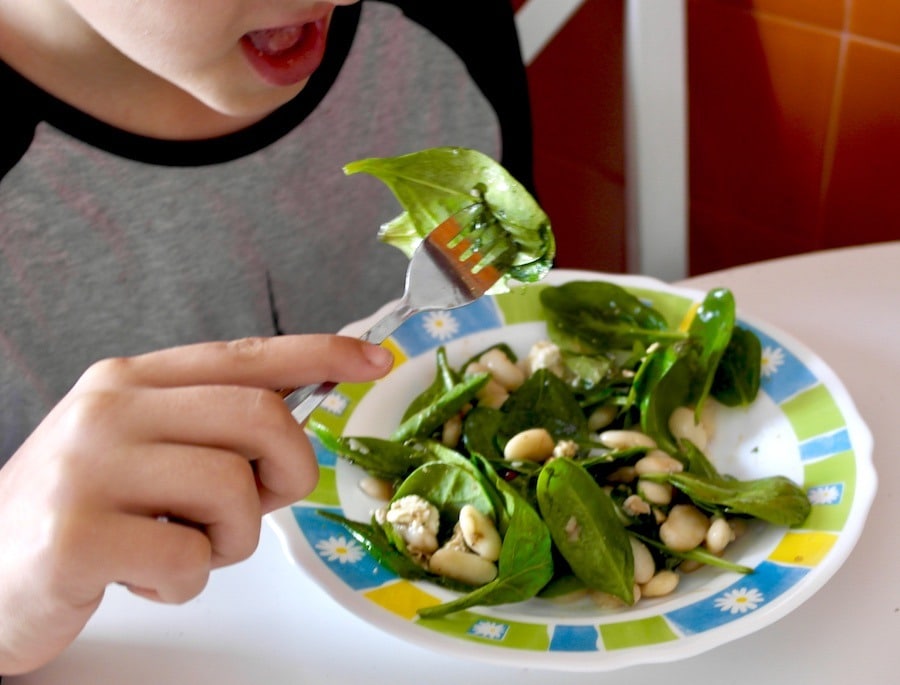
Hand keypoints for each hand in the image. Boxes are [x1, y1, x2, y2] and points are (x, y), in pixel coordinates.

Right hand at [0, 335, 392, 674]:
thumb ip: (213, 436)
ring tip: (180, 547)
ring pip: (233, 492)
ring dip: (229, 540)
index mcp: (133, 382)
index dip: (320, 354)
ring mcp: (89, 468)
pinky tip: (143, 576)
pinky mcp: (76, 535)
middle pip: (261, 418)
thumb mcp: (143, 454)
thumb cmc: (80, 515)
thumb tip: (299, 433)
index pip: (246, 355)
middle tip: (256, 505)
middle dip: (285, 472)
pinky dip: (185, 582)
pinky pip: (188, 559)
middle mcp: (111, 410)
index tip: (375, 359)